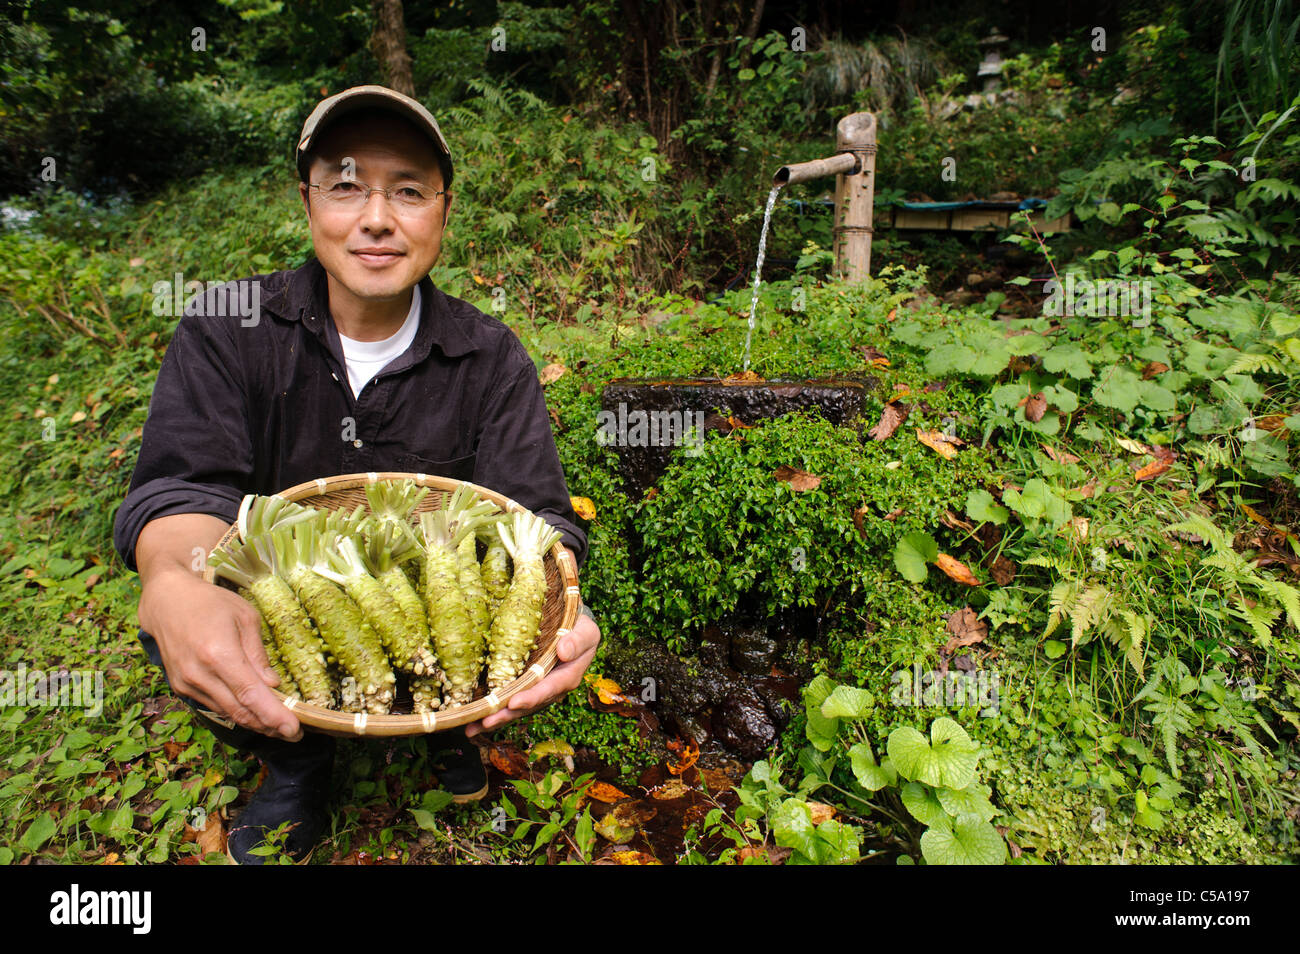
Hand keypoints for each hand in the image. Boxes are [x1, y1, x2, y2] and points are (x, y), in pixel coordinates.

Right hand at [139, 570, 301, 741]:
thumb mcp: (245, 618)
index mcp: (219, 654)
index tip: (294, 729)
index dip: (274, 716)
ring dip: (254, 723)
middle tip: (295, 734)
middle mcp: (200, 674)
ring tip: (279, 726)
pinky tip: (254, 713)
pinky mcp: (181, 688)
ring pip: (227, 713)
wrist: (167, 602)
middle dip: (269, 727)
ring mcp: (187, 684)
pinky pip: (214, 706)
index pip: (251, 695)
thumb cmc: (211, 603)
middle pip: (240, 711)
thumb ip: (259, 655)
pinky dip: (236, 712)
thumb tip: (273, 685)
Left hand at [464, 613, 600, 736]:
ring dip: (494, 718)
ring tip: (472, 727)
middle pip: (527, 706)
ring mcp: (535, 691)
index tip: (514, 702)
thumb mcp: (585, 631)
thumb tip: (563, 651)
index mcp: (567, 677)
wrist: (570, 628)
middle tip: (486, 722)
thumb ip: (577, 641)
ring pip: (514, 708)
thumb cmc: (578, 629)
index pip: (548, 689)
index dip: (531, 697)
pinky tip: (472, 721)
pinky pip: (507, 701)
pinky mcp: (523, 688)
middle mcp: (550, 690)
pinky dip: (491, 711)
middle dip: (506, 714)